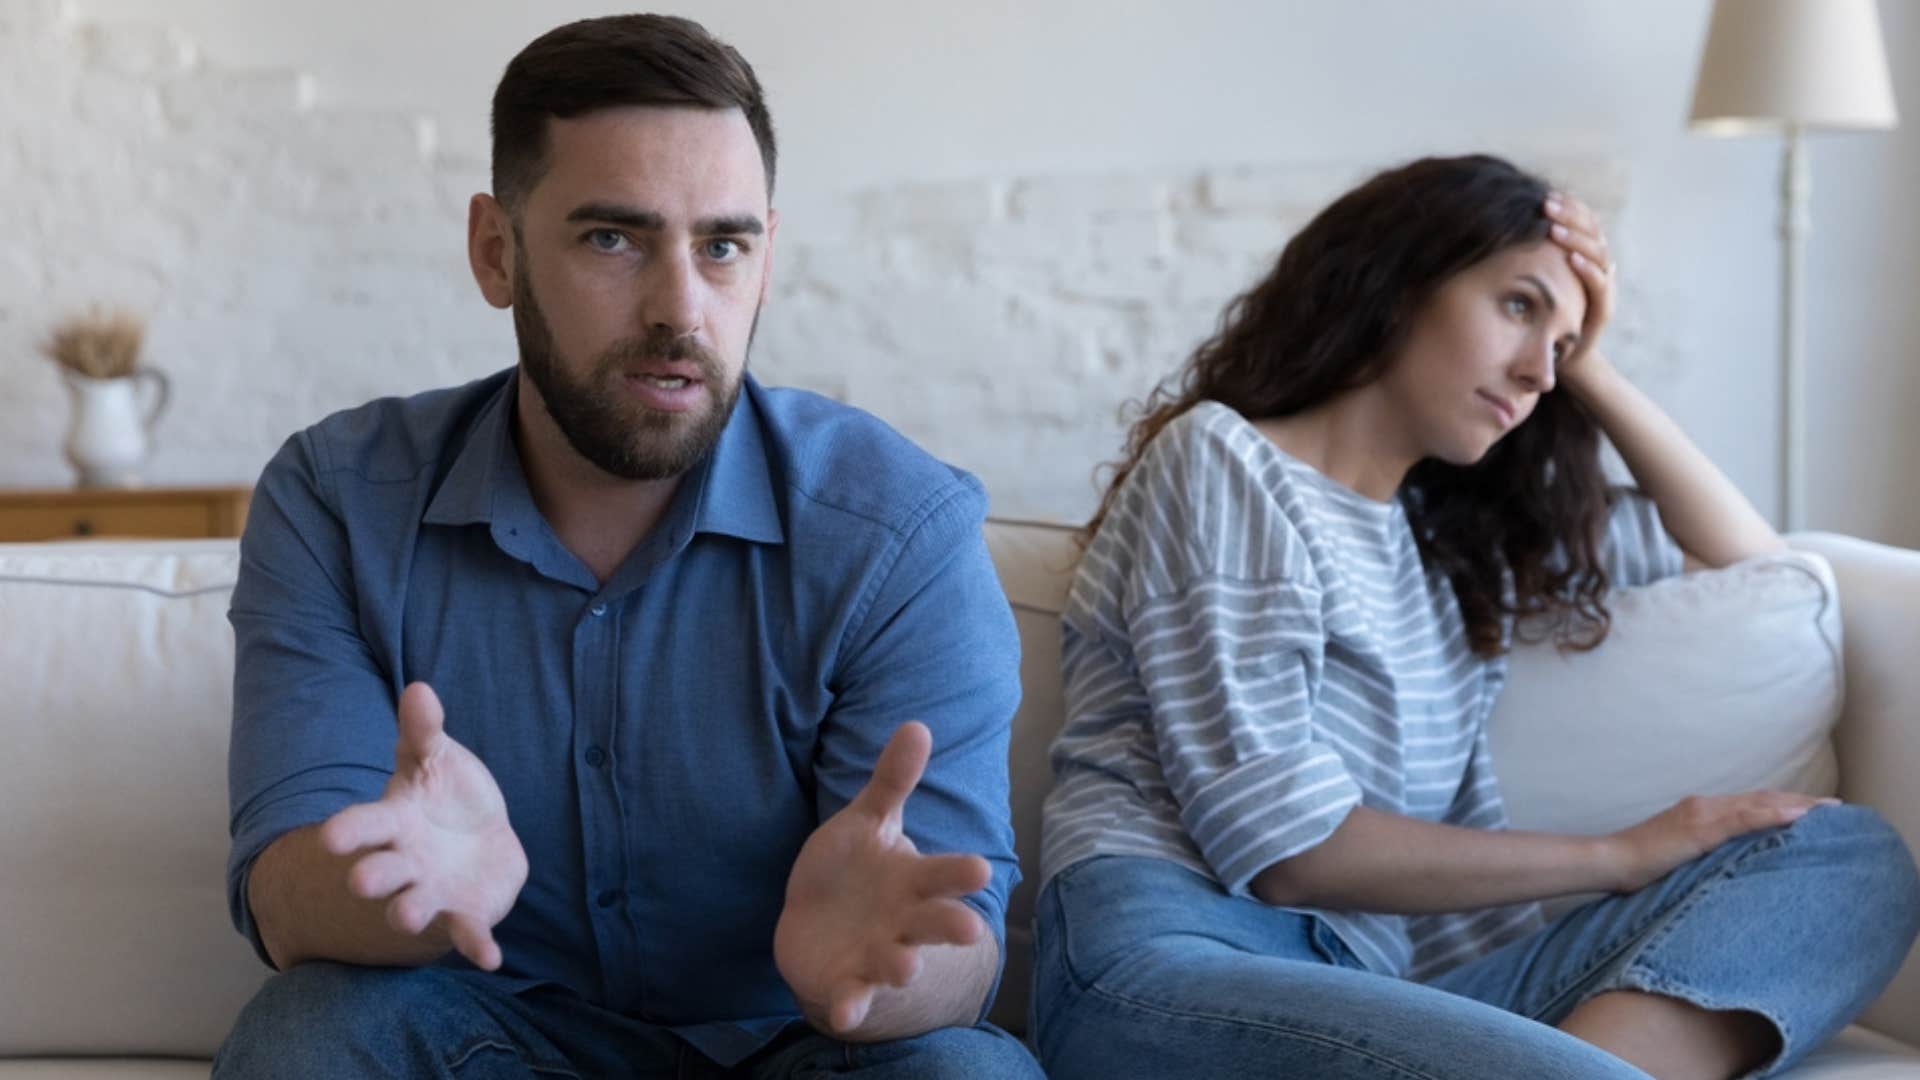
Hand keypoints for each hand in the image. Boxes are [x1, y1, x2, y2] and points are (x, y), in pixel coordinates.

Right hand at [317, 682, 528, 969]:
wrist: (474, 839)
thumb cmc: (443, 795)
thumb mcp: (433, 759)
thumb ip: (424, 731)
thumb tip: (420, 687)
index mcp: (392, 822)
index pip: (363, 825)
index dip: (348, 831)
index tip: (329, 838)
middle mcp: (404, 863)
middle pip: (380, 871)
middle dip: (372, 876)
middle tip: (361, 881)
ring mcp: (431, 892)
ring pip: (413, 906)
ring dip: (409, 912)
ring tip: (405, 915)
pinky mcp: (464, 914)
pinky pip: (467, 933)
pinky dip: (477, 945)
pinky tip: (491, 958)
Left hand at [774, 721, 990, 1035]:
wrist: (819, 929)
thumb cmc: (853, 871)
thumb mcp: (869, 822)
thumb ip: (892, 780)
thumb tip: (917, 724)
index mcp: (912, 880)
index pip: (943, 874)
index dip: (960, 874)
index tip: (981, 869)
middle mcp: (904, 921)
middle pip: (933, 923)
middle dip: (950, 927)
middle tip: (968, 930)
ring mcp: (879, 954)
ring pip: (896, 961)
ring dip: (901, 965)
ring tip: (905, 965)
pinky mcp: (848, 983)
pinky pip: (852, 997)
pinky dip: (850, 1006)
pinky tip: (844, 1013)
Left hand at [1543, 192, 1616, 388]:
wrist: (1558, 359)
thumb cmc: (1538, 315)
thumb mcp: (1530, 280)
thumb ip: (1527, 256)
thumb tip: (1501, 225)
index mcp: (1583, 255)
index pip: (1584, 220)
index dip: (1569, 205)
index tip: (1546, 194)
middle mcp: (1598, 266)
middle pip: (1593, 230)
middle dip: (1570, 215)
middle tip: (1546, 204)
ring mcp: (1603, 287)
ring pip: (1598, 252)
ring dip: (1576, 238)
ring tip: (1554, 228)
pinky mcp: (1603, 310)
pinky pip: (1601, 285)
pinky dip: (1588, 269)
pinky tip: (1571, 258)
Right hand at [1603, 791, 1837, 892]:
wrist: (1609, 861)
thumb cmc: (1639, 866)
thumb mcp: (1679, 856)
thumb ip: (1705, 852)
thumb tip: (1731, 866)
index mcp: (1700, 812)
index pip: (1751, 804)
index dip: (1784, 805)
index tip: (1815, 811)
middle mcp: (1704, 805)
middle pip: (1762, 799)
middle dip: (1800, 802)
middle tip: (1835, 808)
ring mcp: (1701, 813)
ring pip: (1758, 804)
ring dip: (1796, 805)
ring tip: (1828, 810)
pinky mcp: (1699, 828)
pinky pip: (1744, 818)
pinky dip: (1773, 814)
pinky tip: (1797, 816)